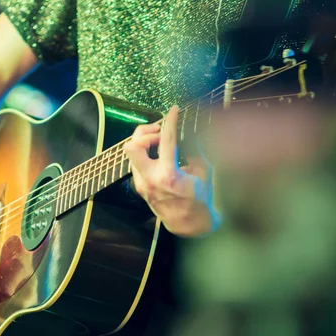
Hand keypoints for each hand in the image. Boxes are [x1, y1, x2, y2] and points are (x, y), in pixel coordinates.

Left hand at [124, 106, 216, 236]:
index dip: (169, 121)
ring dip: (144, 142)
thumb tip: (189, 132)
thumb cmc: (200, 199)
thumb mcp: (203, 173)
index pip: (166, 140)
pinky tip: (159, 153)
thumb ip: (194, 150)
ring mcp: (141, 184)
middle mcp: (150, 179)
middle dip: (144, 133)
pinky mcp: (139, 186)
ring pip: (132, 153)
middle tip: (159, 131)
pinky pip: (137, 163)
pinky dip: (146, 153)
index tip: (173, 110)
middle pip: (132, 146)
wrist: (187, 225)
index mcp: (168, 175)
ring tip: (160, 140)